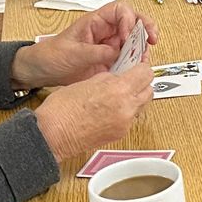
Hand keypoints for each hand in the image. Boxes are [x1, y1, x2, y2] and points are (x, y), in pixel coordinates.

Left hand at [9, 3, 152, 89]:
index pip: (120, 10)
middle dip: (145, 29)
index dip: (128, 20)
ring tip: (143, 59)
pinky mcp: (110, 62)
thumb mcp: (72, 53)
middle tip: (152, 40)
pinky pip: (128, 60)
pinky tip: (136, 69)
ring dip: (142, 48)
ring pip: (134, 42)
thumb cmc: (51, 55)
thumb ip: (95, 52)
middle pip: (133, 23)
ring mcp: (109, 47)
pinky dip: (135, 64)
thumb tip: (116, 53)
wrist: (41, 72)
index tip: (127, 35)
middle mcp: (106, 32)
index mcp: (95, 22)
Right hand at [32, 62, 162, 164]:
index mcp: (118, 90)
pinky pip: (131, 119)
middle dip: (141, 83)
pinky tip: (111, 109)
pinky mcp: (120, 134)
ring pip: (142, 105)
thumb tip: (119, 75)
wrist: (52, 134)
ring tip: (118, 94)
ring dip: (135, 98)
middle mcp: (126, 108)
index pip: (145, 73)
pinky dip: (126, 112)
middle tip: (129, 79)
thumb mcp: (87, 81)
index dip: (141, 67)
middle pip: (149, 90)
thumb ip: (108, 77)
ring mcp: (125, 123)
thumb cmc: (62, 109)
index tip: (136, 66)